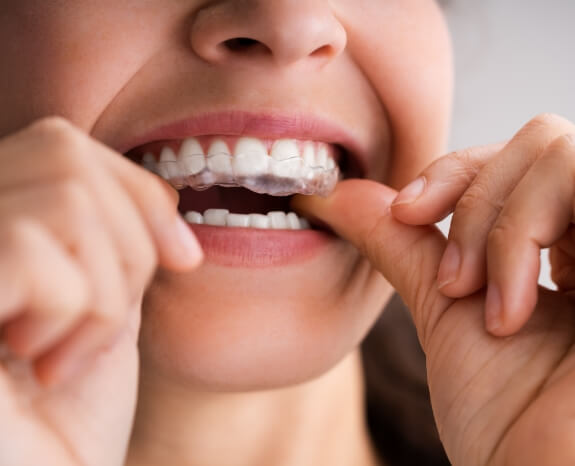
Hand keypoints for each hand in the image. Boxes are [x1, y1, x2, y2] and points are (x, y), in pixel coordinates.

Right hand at [0, 117, 201, 465]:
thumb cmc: (65, 420)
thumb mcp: (102, 308)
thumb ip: (111, 240)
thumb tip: (166, 196)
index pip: (60, 143)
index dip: (137, 189)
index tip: (184, 256)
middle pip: (64, 151)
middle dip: (128, 240)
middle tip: (109, 320)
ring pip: (67, 197)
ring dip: (104, 289)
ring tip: (68, 355)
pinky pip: (36, 247)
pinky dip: (74, 313)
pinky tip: (39, 369)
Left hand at [293, 114, 574, 465]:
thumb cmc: (508, 424)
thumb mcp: (446, 313)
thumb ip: (403, 244)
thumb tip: (341, 194)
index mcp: (568, 248)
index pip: (518, 157)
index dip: (456, 170)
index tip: (405, 212)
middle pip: (540, 142)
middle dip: (473, 202)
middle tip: (454, 285)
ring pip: (558, 152)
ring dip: (496, 224)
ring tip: (484, 304)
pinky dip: (521, 235)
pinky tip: (512, 310)